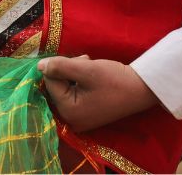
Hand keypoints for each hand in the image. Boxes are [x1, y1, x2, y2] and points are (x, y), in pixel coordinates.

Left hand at [38, 55, 158, 132]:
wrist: (142, 89)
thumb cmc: (114, 79)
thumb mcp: (86, 69)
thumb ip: (60, 67)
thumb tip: (39, 67)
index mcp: (68, 112)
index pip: (50, 82)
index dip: (61, 66)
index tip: (82, 60)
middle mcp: (71, 120)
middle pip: (56, 88)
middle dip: (68, 71)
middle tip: (87, 63)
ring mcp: (80, 120)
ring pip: (65, 89)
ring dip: (74, 75)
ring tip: (92, 68)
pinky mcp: (88, 116)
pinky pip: (74, 96)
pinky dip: (80, 83)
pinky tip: (94, 78)